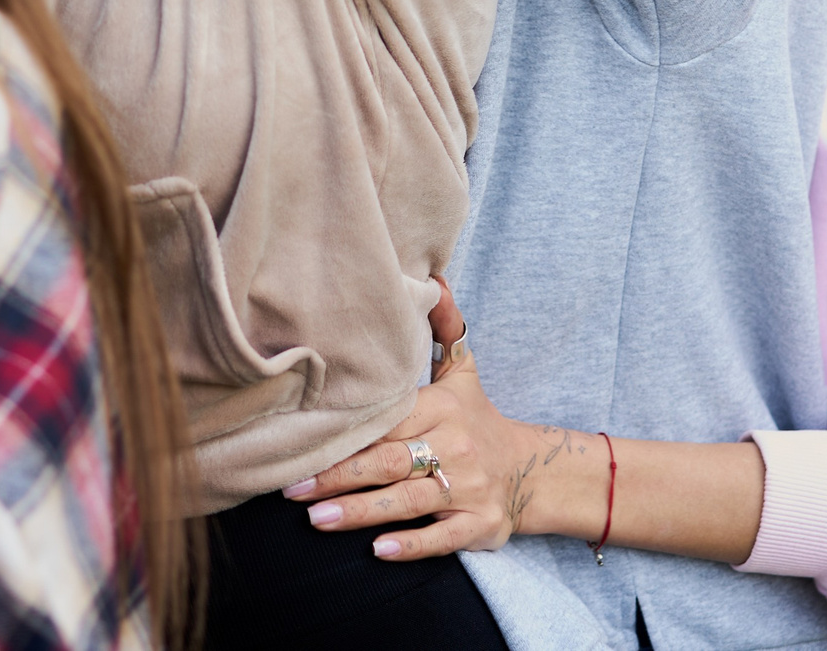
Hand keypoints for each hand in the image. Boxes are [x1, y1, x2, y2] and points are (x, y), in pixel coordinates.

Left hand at [283, 285, 576, 560]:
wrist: (533, 470)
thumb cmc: (477, 420)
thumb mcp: (463, 373)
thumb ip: (444, 327)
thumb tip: (432, 276)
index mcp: (442, 408)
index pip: (391, 418)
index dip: (352, 431)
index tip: (307, 437)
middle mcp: (455, 447)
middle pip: (392, 462)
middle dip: (341, 476)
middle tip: (293, 487)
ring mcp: (468, 488)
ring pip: (410, 502)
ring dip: (363, 512)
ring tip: (317, 520)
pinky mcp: (480, 525)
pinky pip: (443, 538)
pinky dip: (412, 545)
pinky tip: (378, 551)